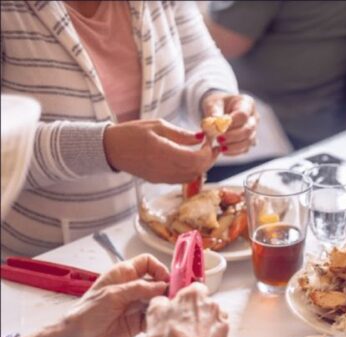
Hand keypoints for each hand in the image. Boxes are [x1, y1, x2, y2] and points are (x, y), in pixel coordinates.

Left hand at [14, 255, 168, 336]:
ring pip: (159, 300)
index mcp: (123, 274)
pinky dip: (160, 319)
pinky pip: (155, 317)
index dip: (159, 268)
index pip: (147, 262)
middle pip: (157, 282)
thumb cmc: (87, 313)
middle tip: (174, 298)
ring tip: (168, 312)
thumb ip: (139, 288)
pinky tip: (161, 322)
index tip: (166, 280)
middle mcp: (132, 287)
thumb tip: (163, 286)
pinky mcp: (139, 322)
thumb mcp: (113, 295)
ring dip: (165, 305)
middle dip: (167, 288)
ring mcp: (136, 305)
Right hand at [104, 119, 218, 182]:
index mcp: (162, 152)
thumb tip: (200, 137)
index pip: (195, 159)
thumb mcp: (157, 126)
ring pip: (191, 176)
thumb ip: (180, 134)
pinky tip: (192, 160)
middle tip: (214, 147)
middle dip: (209, 159)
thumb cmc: (131, 133)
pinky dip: (192, 171)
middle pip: (196, 170)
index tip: (211, 141)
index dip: (207, 152)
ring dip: (202, 166)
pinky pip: (182, 179)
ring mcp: (161, 177)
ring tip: (205, 152)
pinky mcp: (159, 181)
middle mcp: (163, 169)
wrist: (110, 149)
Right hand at [145, 284, 228, 336]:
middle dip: (193, 314)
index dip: (184, 298)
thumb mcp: (153, 315)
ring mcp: (222, 324)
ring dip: (201, 328)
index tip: (177, 306)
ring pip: (210, 322)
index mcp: (196, 295)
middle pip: (203, 306)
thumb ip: (159, 302)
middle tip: (178, 327)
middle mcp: (213, 306)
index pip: (193, 287)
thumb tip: (162, 301)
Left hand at [202, 92, 257, 155]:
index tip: (219, 127)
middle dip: (232, 137)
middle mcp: (254, 117)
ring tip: (219, 146)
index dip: (231, 123)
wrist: (220, 110)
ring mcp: (254, 130)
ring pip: (248, 142)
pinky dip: (233, 152)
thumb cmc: (216, 104)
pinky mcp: (250, 141)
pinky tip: (222, 150)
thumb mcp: (212, 104)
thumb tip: (214, 124)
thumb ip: (213, 112)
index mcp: (246, 103)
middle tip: (218, 139)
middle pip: (248, 130)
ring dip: (233, 146)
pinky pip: (245, 149)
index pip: (243, 115)